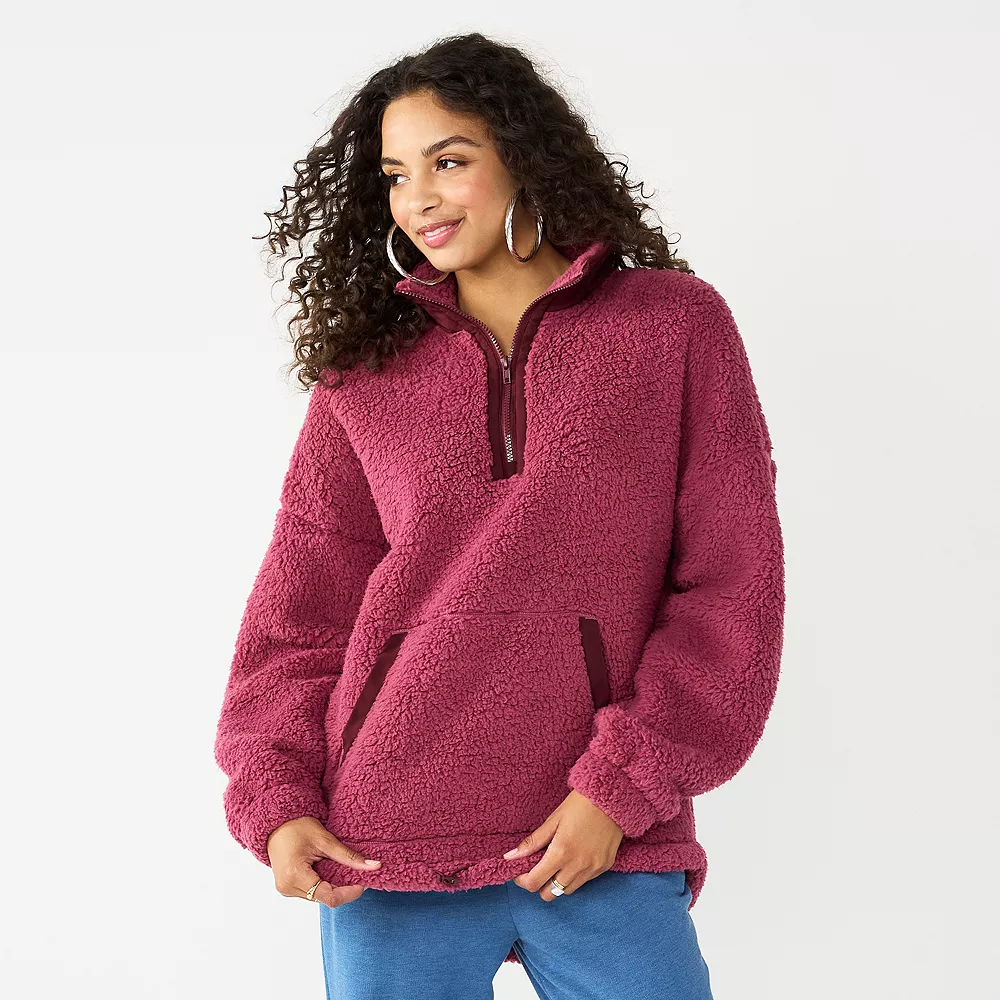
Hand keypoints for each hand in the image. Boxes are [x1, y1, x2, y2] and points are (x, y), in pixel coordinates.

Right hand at [265, 816, 381, 906]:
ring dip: (333, 886)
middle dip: (343, 888)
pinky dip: (323, 883)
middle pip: (324, 898)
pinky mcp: (287, 887)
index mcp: (295, 876)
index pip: (329, 897)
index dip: (349, 893)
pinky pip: (311, 892)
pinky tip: (328, 870)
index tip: (363, 882)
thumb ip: (348, 856)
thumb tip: (373, 866)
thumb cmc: (297, 827)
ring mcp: (286, 889)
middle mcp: (288, 888)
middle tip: (356, 873)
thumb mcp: (325, 840)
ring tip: (341, 869)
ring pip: (318, 897)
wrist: (276, 823)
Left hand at [501, 790, 622, 899]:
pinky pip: (584, 881)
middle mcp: (577, 866)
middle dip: (539, 885)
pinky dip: (575, 876)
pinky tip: (574, 858)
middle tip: (538, 868)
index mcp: (560, 853)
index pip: (534, 883)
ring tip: (557, 862)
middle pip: (549, 894)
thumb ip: (532, 842)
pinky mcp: (604, 867)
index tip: (520, 872)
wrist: (612, 798)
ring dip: (557, 882)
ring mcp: (593, 869)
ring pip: (567, 890)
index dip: (523, 881)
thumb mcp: (553, 820)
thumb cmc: (580, 805)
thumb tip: (510, 857)